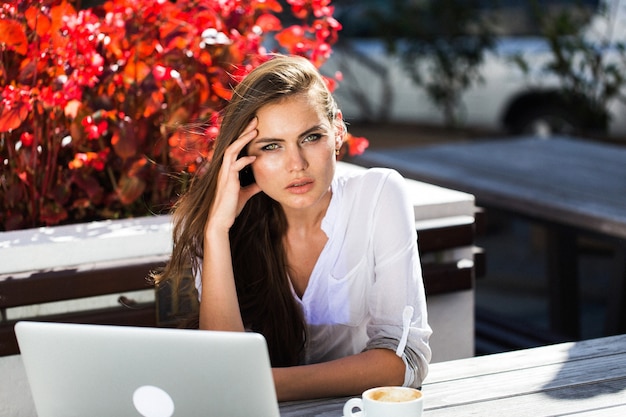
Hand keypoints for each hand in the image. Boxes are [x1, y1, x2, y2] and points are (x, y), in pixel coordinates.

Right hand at [206, 118, 260, 233]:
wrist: (221, 221)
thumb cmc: (231, 207)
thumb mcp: (246, 193)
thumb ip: (254, 185)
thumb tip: (263, 182)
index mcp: (229, 169)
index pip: (236, 148)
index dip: (244, 137)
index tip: (255, 127)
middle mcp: (225, 169)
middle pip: (233, 144)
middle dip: (244, 131)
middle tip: (255, 120)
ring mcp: (225, 174)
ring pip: (231, 150)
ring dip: (243, 140)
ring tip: (254, 131)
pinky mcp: (227, 182)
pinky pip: (234, 166)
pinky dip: (244, 160)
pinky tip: (254, 157)